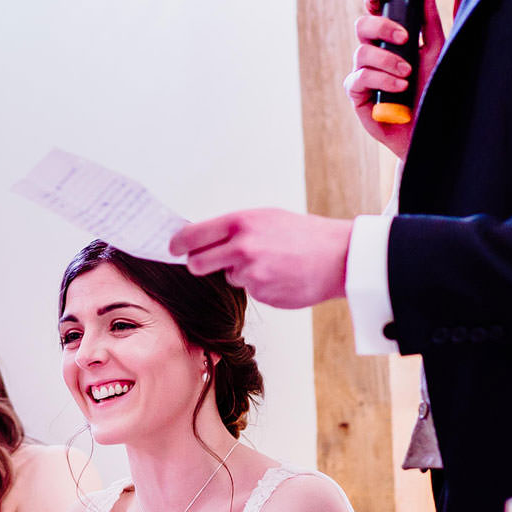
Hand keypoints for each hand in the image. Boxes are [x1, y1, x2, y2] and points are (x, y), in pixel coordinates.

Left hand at [169, 210, 353, 308]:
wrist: (338, 256)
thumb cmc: (304, 234)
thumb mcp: (266, 218)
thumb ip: (235, 229)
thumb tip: (204, 238)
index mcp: (240, 223)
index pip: (192, 236)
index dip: (178, 245)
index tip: (173, 249)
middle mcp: (241, 247)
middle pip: (197, 265)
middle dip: (200, 265)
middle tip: (211, 262)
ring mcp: (250, 273)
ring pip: (228, 277)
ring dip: (240, 273)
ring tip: (270, 263)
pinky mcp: (261, 293)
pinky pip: (249, 290)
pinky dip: (260, 285)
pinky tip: (280, 275)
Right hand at [344, 0, 445, 158]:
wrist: (431, 129)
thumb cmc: (432, 92)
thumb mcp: (437, 54)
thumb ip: (430, 25)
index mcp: (390, 40)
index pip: (376, 12)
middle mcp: (373, 54)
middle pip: (362, 26)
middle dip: (382, 27)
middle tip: (405, 38)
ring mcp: (363, 74)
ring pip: (361, 52)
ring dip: (387, 60)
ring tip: (408, 74)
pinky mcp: (357, 95)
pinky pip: (359, 78)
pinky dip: (380, 79)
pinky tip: (398, 87)